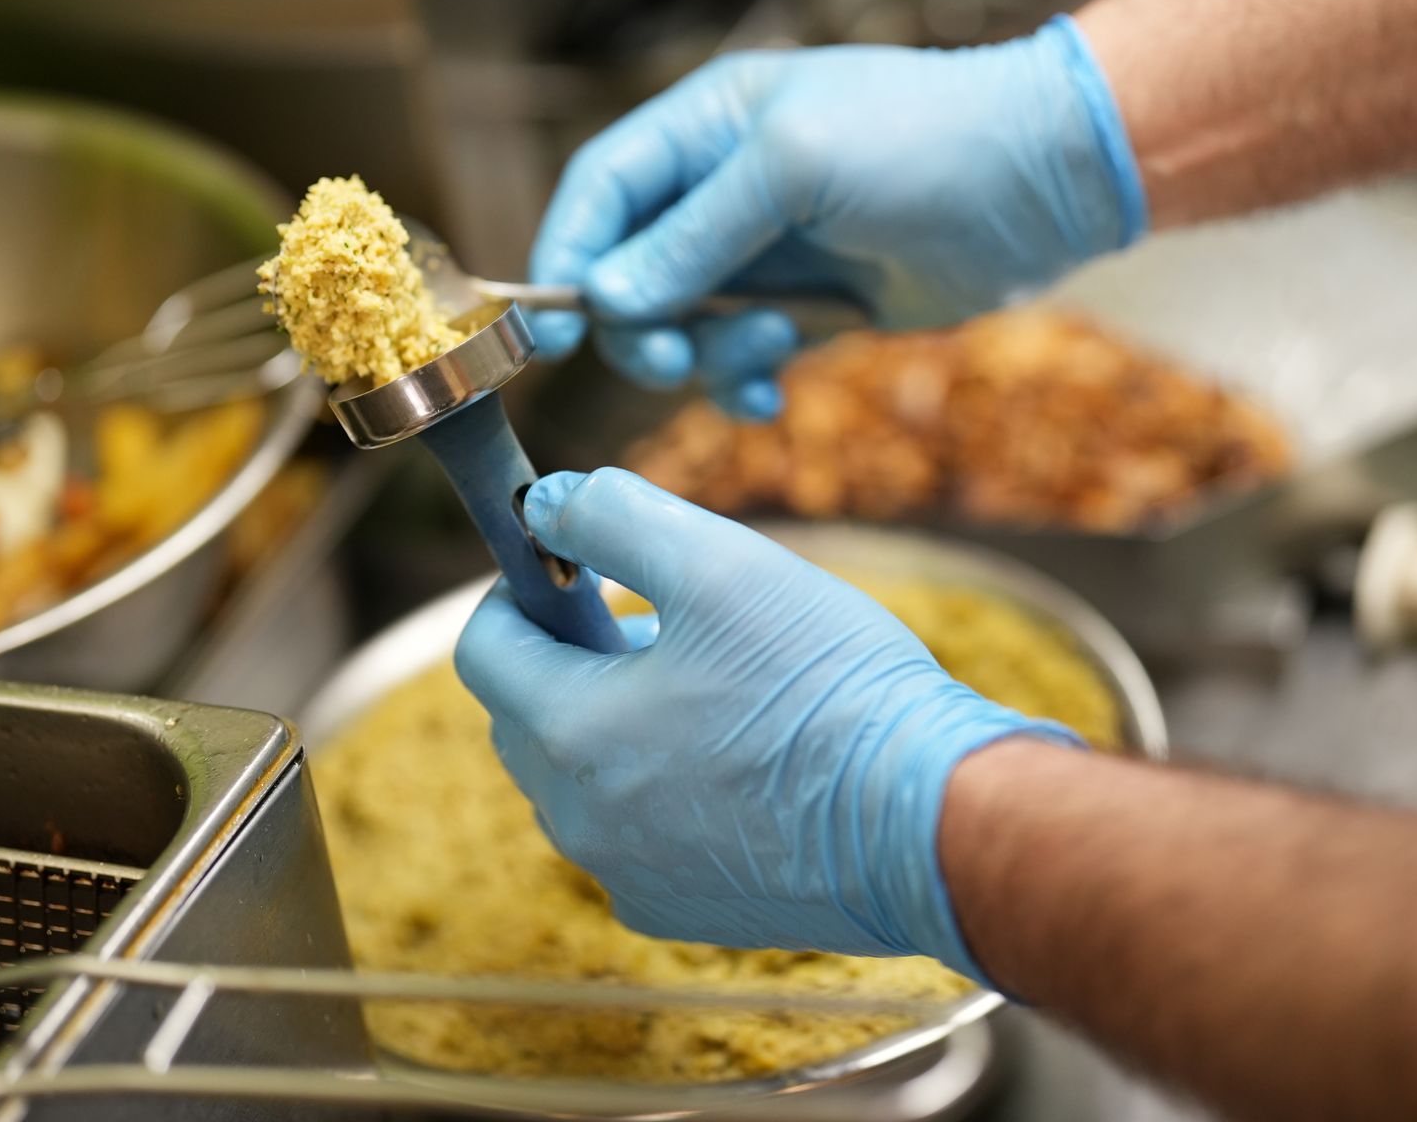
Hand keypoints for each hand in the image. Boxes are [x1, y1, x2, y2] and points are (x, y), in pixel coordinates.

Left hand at [454, 468, 1084, 979]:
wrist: (932, 824)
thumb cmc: (831, 688)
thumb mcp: (722, 563)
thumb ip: (616, 516)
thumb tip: (550, 505)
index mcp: (570, 730)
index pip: (484, 648)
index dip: (523, 589)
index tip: (579, 565)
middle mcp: (580, 819)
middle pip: (525, 717)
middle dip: (574, 658)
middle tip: (666, 623)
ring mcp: (630, 875)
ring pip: (581, 778)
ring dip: (617, 722)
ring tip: (719, 687)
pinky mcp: (684, 911)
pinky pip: (635, 835)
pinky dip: (660, 789)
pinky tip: (743, 761)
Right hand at [527, 17, 1145, 418]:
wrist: (1042, 182)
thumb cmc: (923, 141)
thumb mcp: (794, 168)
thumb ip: (694, 236)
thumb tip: (604, 301)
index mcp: (708, 126)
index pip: (602, 190)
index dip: (568, 254)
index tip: (555, 327)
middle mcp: (726, 189)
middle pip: (630, 272)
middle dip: (642, 325)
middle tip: (675, 356)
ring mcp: (769, 252)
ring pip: (684, 326)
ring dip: (709, 355)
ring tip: (771, 348)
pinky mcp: (811, 306)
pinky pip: (742, 358)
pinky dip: (742, 385)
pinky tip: (770, 396)